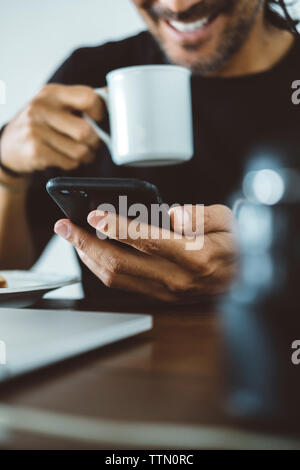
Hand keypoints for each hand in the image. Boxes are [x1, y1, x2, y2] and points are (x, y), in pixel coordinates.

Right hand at [0, 84, 105, 174]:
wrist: (9, 147)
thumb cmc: (40, 125)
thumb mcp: (54, 104)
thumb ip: (80, 100)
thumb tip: (111, 94)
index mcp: (51, 93)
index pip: (88, 97)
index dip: (101, 112)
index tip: (100, 119)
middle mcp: (41, 109)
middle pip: (86, 131)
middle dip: (95, 142)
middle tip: (92, 143)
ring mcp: (36, 131)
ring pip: (81, 150)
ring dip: (86, 156)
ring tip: (80, 152)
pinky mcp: (36, 152)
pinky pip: (70, 163)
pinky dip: (73, 164)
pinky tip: (64, 157)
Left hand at [54, 205, 237, 302]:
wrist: (245, 278)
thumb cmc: (236, 245)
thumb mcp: (228, 220)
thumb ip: (199, 215)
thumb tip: (172, 214)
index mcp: (193, 255)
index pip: (144, 240)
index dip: (114, 226)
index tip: (92, 215)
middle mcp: (176, 278)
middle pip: (118, 262)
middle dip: (85, 243)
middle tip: (64, 227)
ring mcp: (166, 291)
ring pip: (116, 278)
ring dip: (88, 258)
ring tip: (73, 239)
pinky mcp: (161, 296)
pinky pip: (124, 285)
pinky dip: (102, 269)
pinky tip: (93, 255)